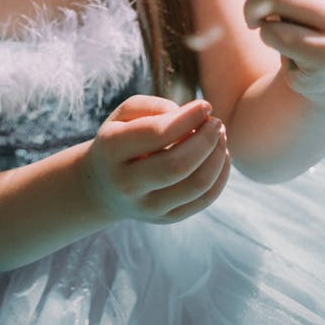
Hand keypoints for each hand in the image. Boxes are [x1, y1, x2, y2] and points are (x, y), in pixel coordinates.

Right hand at [82, 95, 229, 224]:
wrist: (104, 184)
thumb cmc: (121, 138)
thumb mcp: (125, 114)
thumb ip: (155, 107)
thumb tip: (192, 116)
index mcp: (112, 150)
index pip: (157, 134)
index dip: (188, 118)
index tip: (205, 105)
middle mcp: (127, 184)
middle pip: (178, 165)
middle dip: (206, 140)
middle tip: (216, 123)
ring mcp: (147, 207)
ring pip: (196, 185)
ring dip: (217, 156)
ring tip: (220, 136)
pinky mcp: (166, 218)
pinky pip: (204, 199)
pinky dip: (220, 175)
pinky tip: (220, 155)